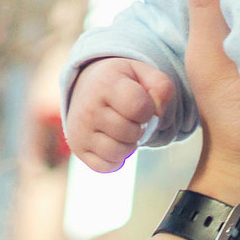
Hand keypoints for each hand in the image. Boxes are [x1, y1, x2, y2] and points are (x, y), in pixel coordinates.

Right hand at [65, 58, 173, 173]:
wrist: (87, 87)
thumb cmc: (121, 82)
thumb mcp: (142, 73)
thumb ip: (161, 86)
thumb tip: (159, 111)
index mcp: (105, 85)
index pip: (139, 107)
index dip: (148, 109)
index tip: (141, 103)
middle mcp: (88, 109)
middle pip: (130, 132)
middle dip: (138, 127)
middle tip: (130, 117)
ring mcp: (80, 131)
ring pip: (118, 153)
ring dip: (129, 145)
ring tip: (123, 129)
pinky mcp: (78, 149)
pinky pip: (106, 167)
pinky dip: (116, 159)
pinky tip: (114, 142)